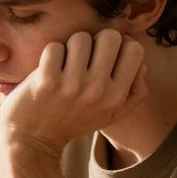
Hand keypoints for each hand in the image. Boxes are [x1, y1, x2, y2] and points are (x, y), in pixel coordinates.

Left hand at [0, 29, 148, 155]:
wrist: (33, 141)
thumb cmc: (73, 121)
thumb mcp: (110, 115)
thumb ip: (135, 93)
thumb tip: (143, 65)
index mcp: (116, 97)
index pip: (134, 49)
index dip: (119, 46)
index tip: (104, 55)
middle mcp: (98, 91)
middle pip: (110, 37)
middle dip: (95, 41)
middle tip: (83, 56)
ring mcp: (72, 85)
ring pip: (81, 38)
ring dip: (70, 47)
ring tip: (64, 64)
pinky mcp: (47, 81)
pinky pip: (55, 47)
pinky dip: (50, 54)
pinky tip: (47, 69)